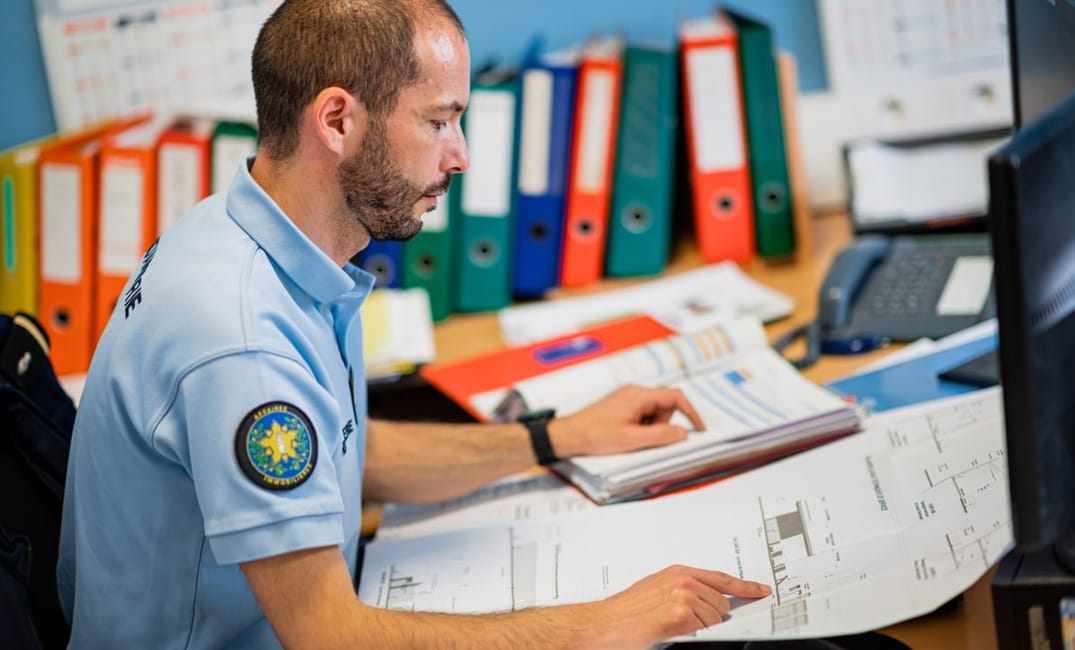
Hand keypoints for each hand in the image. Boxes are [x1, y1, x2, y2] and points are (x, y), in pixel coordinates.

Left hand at [549, 384, 704, 457]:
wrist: (570, 435)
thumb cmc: (596, 436)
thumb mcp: (632, 440)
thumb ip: (660, 436)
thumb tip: (683, 433)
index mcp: (638, 395)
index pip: (675, 397)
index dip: (691, 412)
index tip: (699, 429)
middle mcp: (634, 392)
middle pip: (665, 406)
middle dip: (662, 425)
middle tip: (644, 439)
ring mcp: (627, 398)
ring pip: (654, 413)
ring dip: (651, 428)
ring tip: (630, 438)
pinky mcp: (622, 406)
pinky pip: (642, 415)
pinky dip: (641, 427)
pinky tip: (625, 436)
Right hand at [580, 565, 771, 648]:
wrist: (605, 624)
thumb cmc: (626, 611)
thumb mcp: (657, 590)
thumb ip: (682, 589)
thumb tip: (706, 600)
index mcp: (678, 572)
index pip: (721, 577)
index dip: (745, 586)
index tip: (761, 590)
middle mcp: (683, 580)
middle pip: (722, 601)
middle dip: (712, 614)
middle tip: (687, 620)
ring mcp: (684, 595)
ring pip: (716, 616)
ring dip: (702, 625)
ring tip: (673, 625)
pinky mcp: (682, 613)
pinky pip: (705, 627)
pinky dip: (694, 632)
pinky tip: (672, 628)